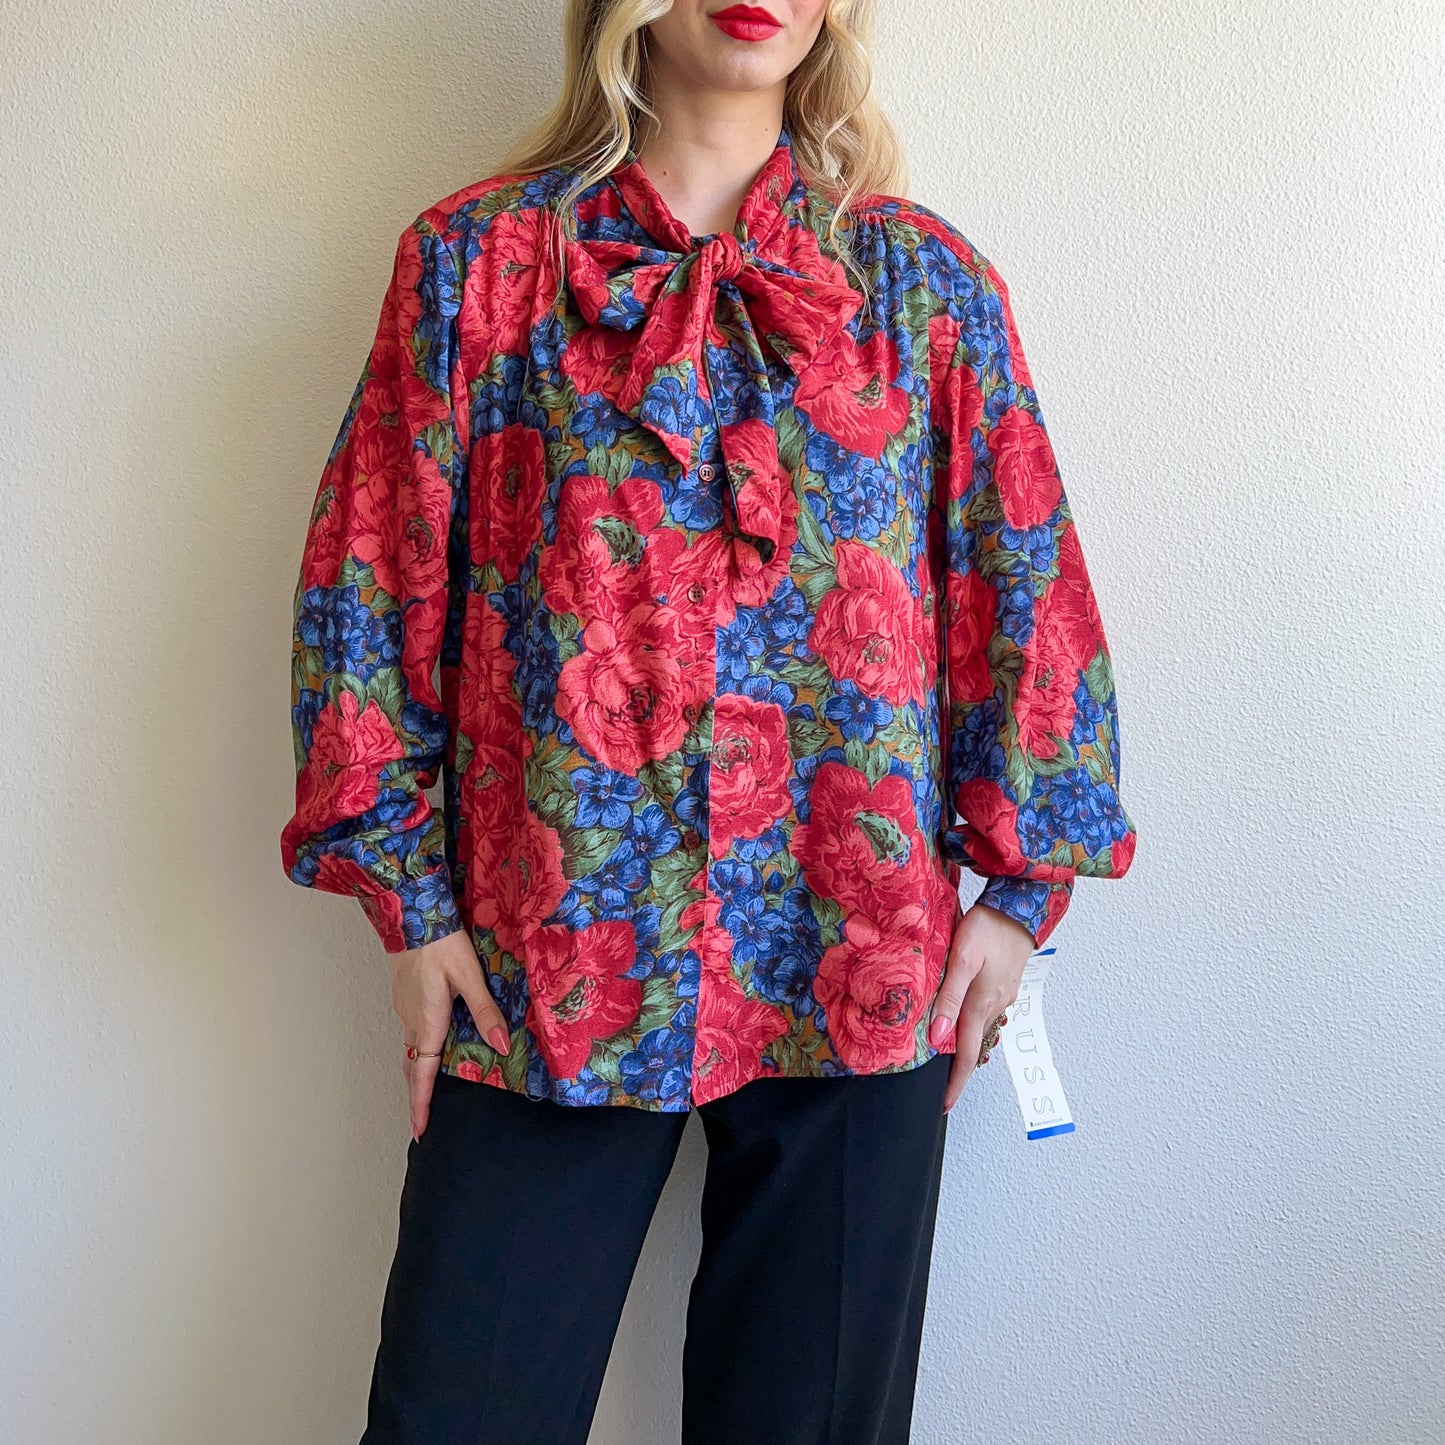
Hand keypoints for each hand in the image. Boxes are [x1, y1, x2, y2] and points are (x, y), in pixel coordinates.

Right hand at [389, 929, 509, 1140]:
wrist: (411, 914)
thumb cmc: (442, 945)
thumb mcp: (469, 978)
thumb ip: (485, 1012)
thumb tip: (501, 1046)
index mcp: (428, 1023)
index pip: (421, 1075)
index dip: (421, 1105)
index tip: (419, 1131)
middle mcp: (411, 1021)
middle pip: (412, 1067)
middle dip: (417, 1093)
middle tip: (424, 1116)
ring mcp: (403, 1008)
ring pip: (409, 1047)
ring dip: (417, 1069)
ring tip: (429, 1085)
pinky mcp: (402, 996)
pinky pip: (409, 1029)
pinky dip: (417, 1045)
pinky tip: (430, 1040)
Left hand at [927, 902, 1034, 1112]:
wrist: (1021, 906)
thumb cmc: (988, 928)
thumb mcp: (963, 958)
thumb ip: (948, 997)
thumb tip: (936, 1037)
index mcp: (982, 1004)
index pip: (966, 1054)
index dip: (955, 1081)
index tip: (944, 1104)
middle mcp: (994, 1006)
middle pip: (974, 1047)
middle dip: (958, 1070)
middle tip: (940, 1086)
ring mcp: (1002, 996)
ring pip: (980, 1031)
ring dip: (966, 1049)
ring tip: (947, 1060)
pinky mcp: (1003, 985)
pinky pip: (985, 1014)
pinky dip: (972, 1027)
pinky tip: (961, 1022)